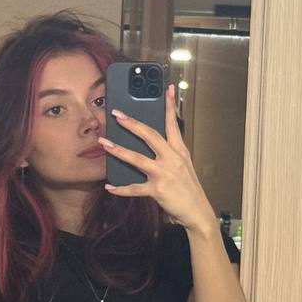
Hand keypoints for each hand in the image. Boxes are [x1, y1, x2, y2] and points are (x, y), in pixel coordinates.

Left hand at [99, 84, 217, 233]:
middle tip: (117, 114)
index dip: (169, 106)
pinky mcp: (157, 190)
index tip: (166, 89)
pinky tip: (110, 187)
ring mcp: (164, 174)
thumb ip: (170, 152)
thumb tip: (153, 140)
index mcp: (179, 151)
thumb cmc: (188, 189)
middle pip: (150, 136)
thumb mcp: (184, 166)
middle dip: (132, 124)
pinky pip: (135, 188)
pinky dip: (121, 189)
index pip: (173, 124)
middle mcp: (172, 159)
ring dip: (119, 150)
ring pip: (137, 159)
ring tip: (104, 143)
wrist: (197, 212)